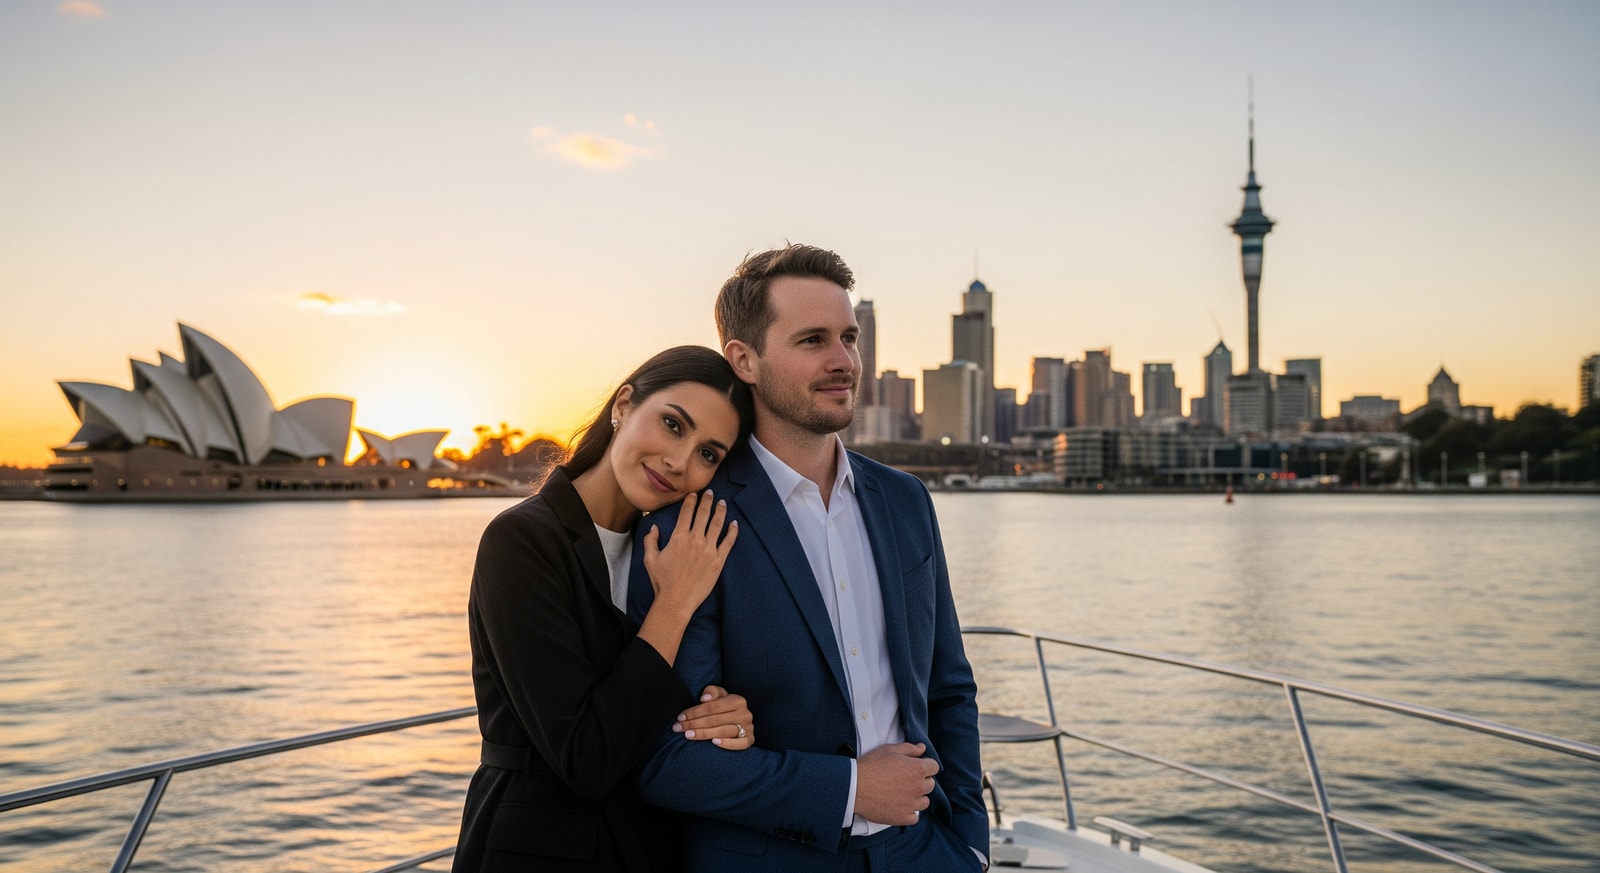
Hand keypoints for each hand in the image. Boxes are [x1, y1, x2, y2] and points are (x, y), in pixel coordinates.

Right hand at [641, 490, 736, 615]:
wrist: (676, 600)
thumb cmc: (662, 581)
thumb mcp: (650, 559)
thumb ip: (650, 540)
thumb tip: (654, 527)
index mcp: (678, 537)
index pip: (686, 512)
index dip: (691, 500)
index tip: (694, 494)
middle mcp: (695, 539)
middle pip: (703, 514)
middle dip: (707, 500)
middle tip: (710, 492)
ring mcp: (709, 549)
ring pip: (717, 524)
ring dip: (720, 511)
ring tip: (722, 503)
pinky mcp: (719, 560)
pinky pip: (729, 542)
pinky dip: (733, 531)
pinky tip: (734, 523)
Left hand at [673, 685, 753, 749]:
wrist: (738, 719)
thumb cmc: (724, 707)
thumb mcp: (719, 696)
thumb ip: (712, 692)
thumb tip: (704, 698)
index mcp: (737, 700)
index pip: (712, 707)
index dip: (695, 712)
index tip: (680, 717)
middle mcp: (745, 713)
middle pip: (715, 720)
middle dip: (694, 724)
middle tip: (678, 728)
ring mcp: (748, 727)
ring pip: (723, 731)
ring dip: (704, 734)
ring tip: (688, 735)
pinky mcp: (750, 739)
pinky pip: (740, 744)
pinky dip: (727, 744)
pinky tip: (713, 743)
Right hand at [854, 742, 938, 825]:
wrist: (854, 786)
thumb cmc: (871, 765)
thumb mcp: (890, 750)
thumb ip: (910, 749)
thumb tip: (922, 748)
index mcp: (918, 769)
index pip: (934, 767)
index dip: (925, 765)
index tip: (916, 767)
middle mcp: (919, 787)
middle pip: (930, 784)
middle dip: (921, 780)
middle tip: (906, 779)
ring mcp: (912, 804)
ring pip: (924, 802)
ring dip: (917, 797)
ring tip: (903, 794)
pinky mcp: (903, 817)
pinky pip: (915, 817)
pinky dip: (910, 813)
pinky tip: (901, 806)